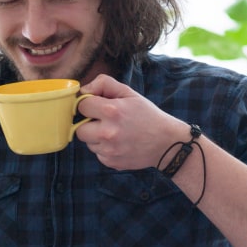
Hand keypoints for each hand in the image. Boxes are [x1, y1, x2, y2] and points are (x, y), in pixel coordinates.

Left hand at [75, 74, 189, 170]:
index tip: (97, 106)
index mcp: (111, 111)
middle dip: (89, 123)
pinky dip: (104, 148)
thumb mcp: (129, 93)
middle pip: (79, 128)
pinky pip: (97, 153)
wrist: (167, 143)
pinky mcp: (110, 162)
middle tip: (105, 121)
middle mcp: (107, 132)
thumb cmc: (147, 115)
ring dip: (96, 137)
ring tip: (116, 132)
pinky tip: (119, 143)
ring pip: (88, 142)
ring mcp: (108, 150)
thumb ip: (104, 84)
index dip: (89, 104)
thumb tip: (83, 90)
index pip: (82, 105)